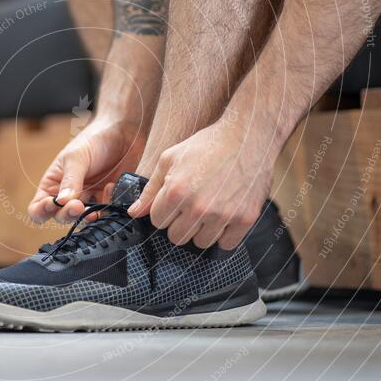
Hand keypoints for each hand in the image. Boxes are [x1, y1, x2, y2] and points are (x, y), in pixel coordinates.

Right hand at [28, 116, 144, 223]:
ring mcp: (88, 200)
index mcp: (53, 184)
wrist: (123, 132)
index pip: (38, 208)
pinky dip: (107, 208)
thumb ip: (70, 181)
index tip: (53, 204)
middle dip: (67, 214)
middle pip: (60, 217)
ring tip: (95, 205)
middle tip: (78, 206)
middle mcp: (68, 196)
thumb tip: (62, 203)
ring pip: (82, 220)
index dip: (42, 211)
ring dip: (87, 216)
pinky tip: (110, 188)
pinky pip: (104, 214)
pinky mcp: (107, 201)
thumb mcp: (76, 157)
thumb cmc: (94, 140)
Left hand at [127, 116, 274, 248]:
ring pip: (201, 243)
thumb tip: (133, 213)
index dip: (164, 211)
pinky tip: (224, 216)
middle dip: (179, 223)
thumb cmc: (206, 144)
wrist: (247, 136)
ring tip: (208, 209)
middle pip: (177, 237)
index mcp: (176, 192)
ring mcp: (223, 215)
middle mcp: (199, 207)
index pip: (158, 221)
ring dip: (201, 230)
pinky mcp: (245, 219)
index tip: (174, 200)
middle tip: (191, 205)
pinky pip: (227, 245)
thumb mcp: (170, 159)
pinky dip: (224, 235)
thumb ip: (150, 189)